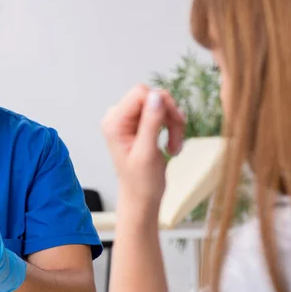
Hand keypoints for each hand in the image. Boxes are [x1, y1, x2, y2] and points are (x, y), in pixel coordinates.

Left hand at [101, 85, 184, 221]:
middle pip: (151, 96)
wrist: (141, 198)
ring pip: (160, 104)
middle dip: (169, 115)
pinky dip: (172, 127)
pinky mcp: (138, 124)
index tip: (175, 123)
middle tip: (177, 140)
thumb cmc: (141, 182)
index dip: (162, 104)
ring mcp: (128, 120)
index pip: (140, 93)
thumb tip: (156, 95)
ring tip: (175, 147)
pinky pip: (161, 113)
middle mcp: (117, 117)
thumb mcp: (147, 153)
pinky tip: (172, 145)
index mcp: (113, 122)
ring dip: (173, 123)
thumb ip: (150, 123)